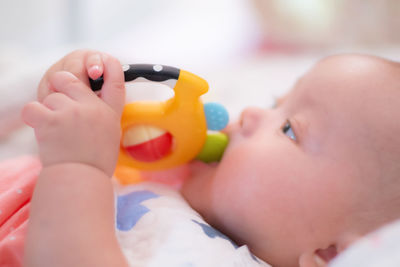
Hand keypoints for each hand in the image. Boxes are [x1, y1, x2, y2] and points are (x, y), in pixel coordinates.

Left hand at [22, 51, 124, 175]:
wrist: (81, 180)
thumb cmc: (95, 160)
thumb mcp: (110, 132)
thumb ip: (101, 111)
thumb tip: (87, 96)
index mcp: (110, 111)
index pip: (116, 78)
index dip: (109, 65)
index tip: (101, 63)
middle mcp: (93, 107)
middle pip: (67, 78)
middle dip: (60, 89)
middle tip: (61, 110)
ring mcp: (73, 112)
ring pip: (49, 96)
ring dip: (48, 111)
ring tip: (56, 132)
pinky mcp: (52, 120)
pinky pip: (32, 107)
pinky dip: (33, 117)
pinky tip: (42, 129)